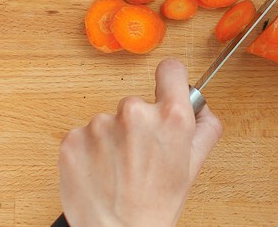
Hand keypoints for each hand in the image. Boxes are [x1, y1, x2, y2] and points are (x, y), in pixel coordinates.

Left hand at [58, 59, 222, 226]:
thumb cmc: (156, 207)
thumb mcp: (193, 167)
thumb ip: (204, 128)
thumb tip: (200, 107)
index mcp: (170, 118)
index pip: (171, 70)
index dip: (170, 81)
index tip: (166, 91)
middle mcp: (134, 114)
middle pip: (137, 103)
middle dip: (138, 124)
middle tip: (140, 156)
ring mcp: (99, 125)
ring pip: (109, 121)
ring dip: (112, 139)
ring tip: (118, 170)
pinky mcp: (73, 140)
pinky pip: (84, 135)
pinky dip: (90, 151)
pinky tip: (100, 172)